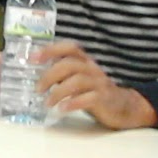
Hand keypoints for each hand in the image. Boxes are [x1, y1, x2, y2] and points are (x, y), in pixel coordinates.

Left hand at [35, 39, 157, 129]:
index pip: (69, 48)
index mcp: (84, 61)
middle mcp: (91, 68)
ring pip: (78, 81)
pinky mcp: (104, 99)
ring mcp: (99, 83)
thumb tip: (36, 75)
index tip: (32, 59)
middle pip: (69, 65)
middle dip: (49, 75)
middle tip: (37, 89)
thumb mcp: (78, 79)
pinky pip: (89, 98)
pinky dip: (73, 103)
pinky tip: (62, 109)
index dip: (50, 50)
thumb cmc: (95, 91)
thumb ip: (62, 75)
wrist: (125, 106)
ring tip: (47, 102)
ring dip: (58, 91)